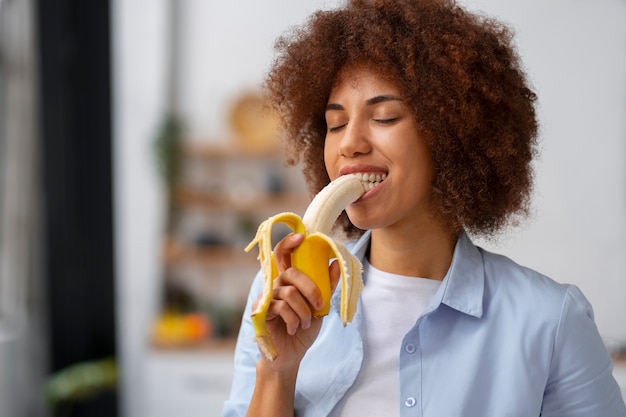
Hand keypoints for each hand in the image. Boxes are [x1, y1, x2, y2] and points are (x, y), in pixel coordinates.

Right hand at [252, 233, 339, 369]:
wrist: (291, 356)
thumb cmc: (303, 329)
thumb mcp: (320, 307)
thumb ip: (327, 286)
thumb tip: (335, 262)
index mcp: (287, 281)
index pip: (283, 255)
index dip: (289, 243)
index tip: (302, 236)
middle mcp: (274, 285)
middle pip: (291, 272)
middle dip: (310, 288)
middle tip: (319, 304)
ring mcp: (266, 297)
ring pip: (289, 292)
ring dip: (304, 311)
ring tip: (305, 322)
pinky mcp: (260, 311)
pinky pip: (282, 307)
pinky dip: (294, 320)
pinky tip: (294, 328)